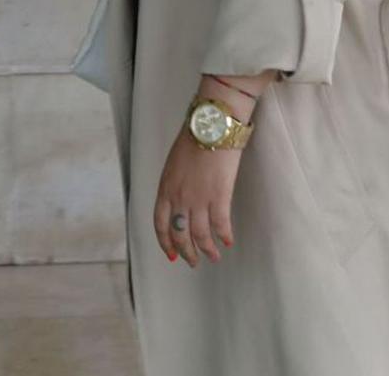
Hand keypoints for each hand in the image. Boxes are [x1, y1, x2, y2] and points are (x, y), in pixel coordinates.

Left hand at [153, 122, 240, 266]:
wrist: (210, 125)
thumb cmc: (193, 137)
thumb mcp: (174, 163)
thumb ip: (174, 185)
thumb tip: (180, 202)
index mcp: (165, 189)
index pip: (160, 224)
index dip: (166, 243)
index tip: (172, 255)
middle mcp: (179, 199)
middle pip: (180, 234)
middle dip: (187, 252)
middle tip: (193, 261)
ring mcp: (199, 200)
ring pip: (200, 236)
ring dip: (207, 250)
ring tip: (214, 256)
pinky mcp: (219, 197)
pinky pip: (220, 225)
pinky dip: (224, 236)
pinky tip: (228, 241)